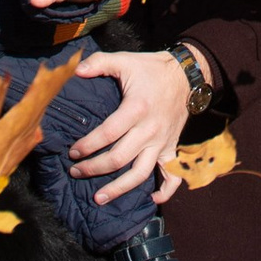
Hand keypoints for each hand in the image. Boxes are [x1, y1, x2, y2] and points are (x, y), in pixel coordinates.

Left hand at [66, 49, 189, 207]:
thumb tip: (76, 70)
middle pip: (119, 158)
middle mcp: (149, 130)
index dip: (87, 145)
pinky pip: (172, 175)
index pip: (107, 134)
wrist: (187, 75)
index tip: (72, 151)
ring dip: (118, 188)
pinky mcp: (172, 148)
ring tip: (99, 198)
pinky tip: (152, 199)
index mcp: (136, 108)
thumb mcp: (125, 60)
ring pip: (140, 173)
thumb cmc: (152, 69)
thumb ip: (99, 63)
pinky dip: (165, 191)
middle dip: (93, 168)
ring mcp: (162, 142)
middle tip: (75, 172)